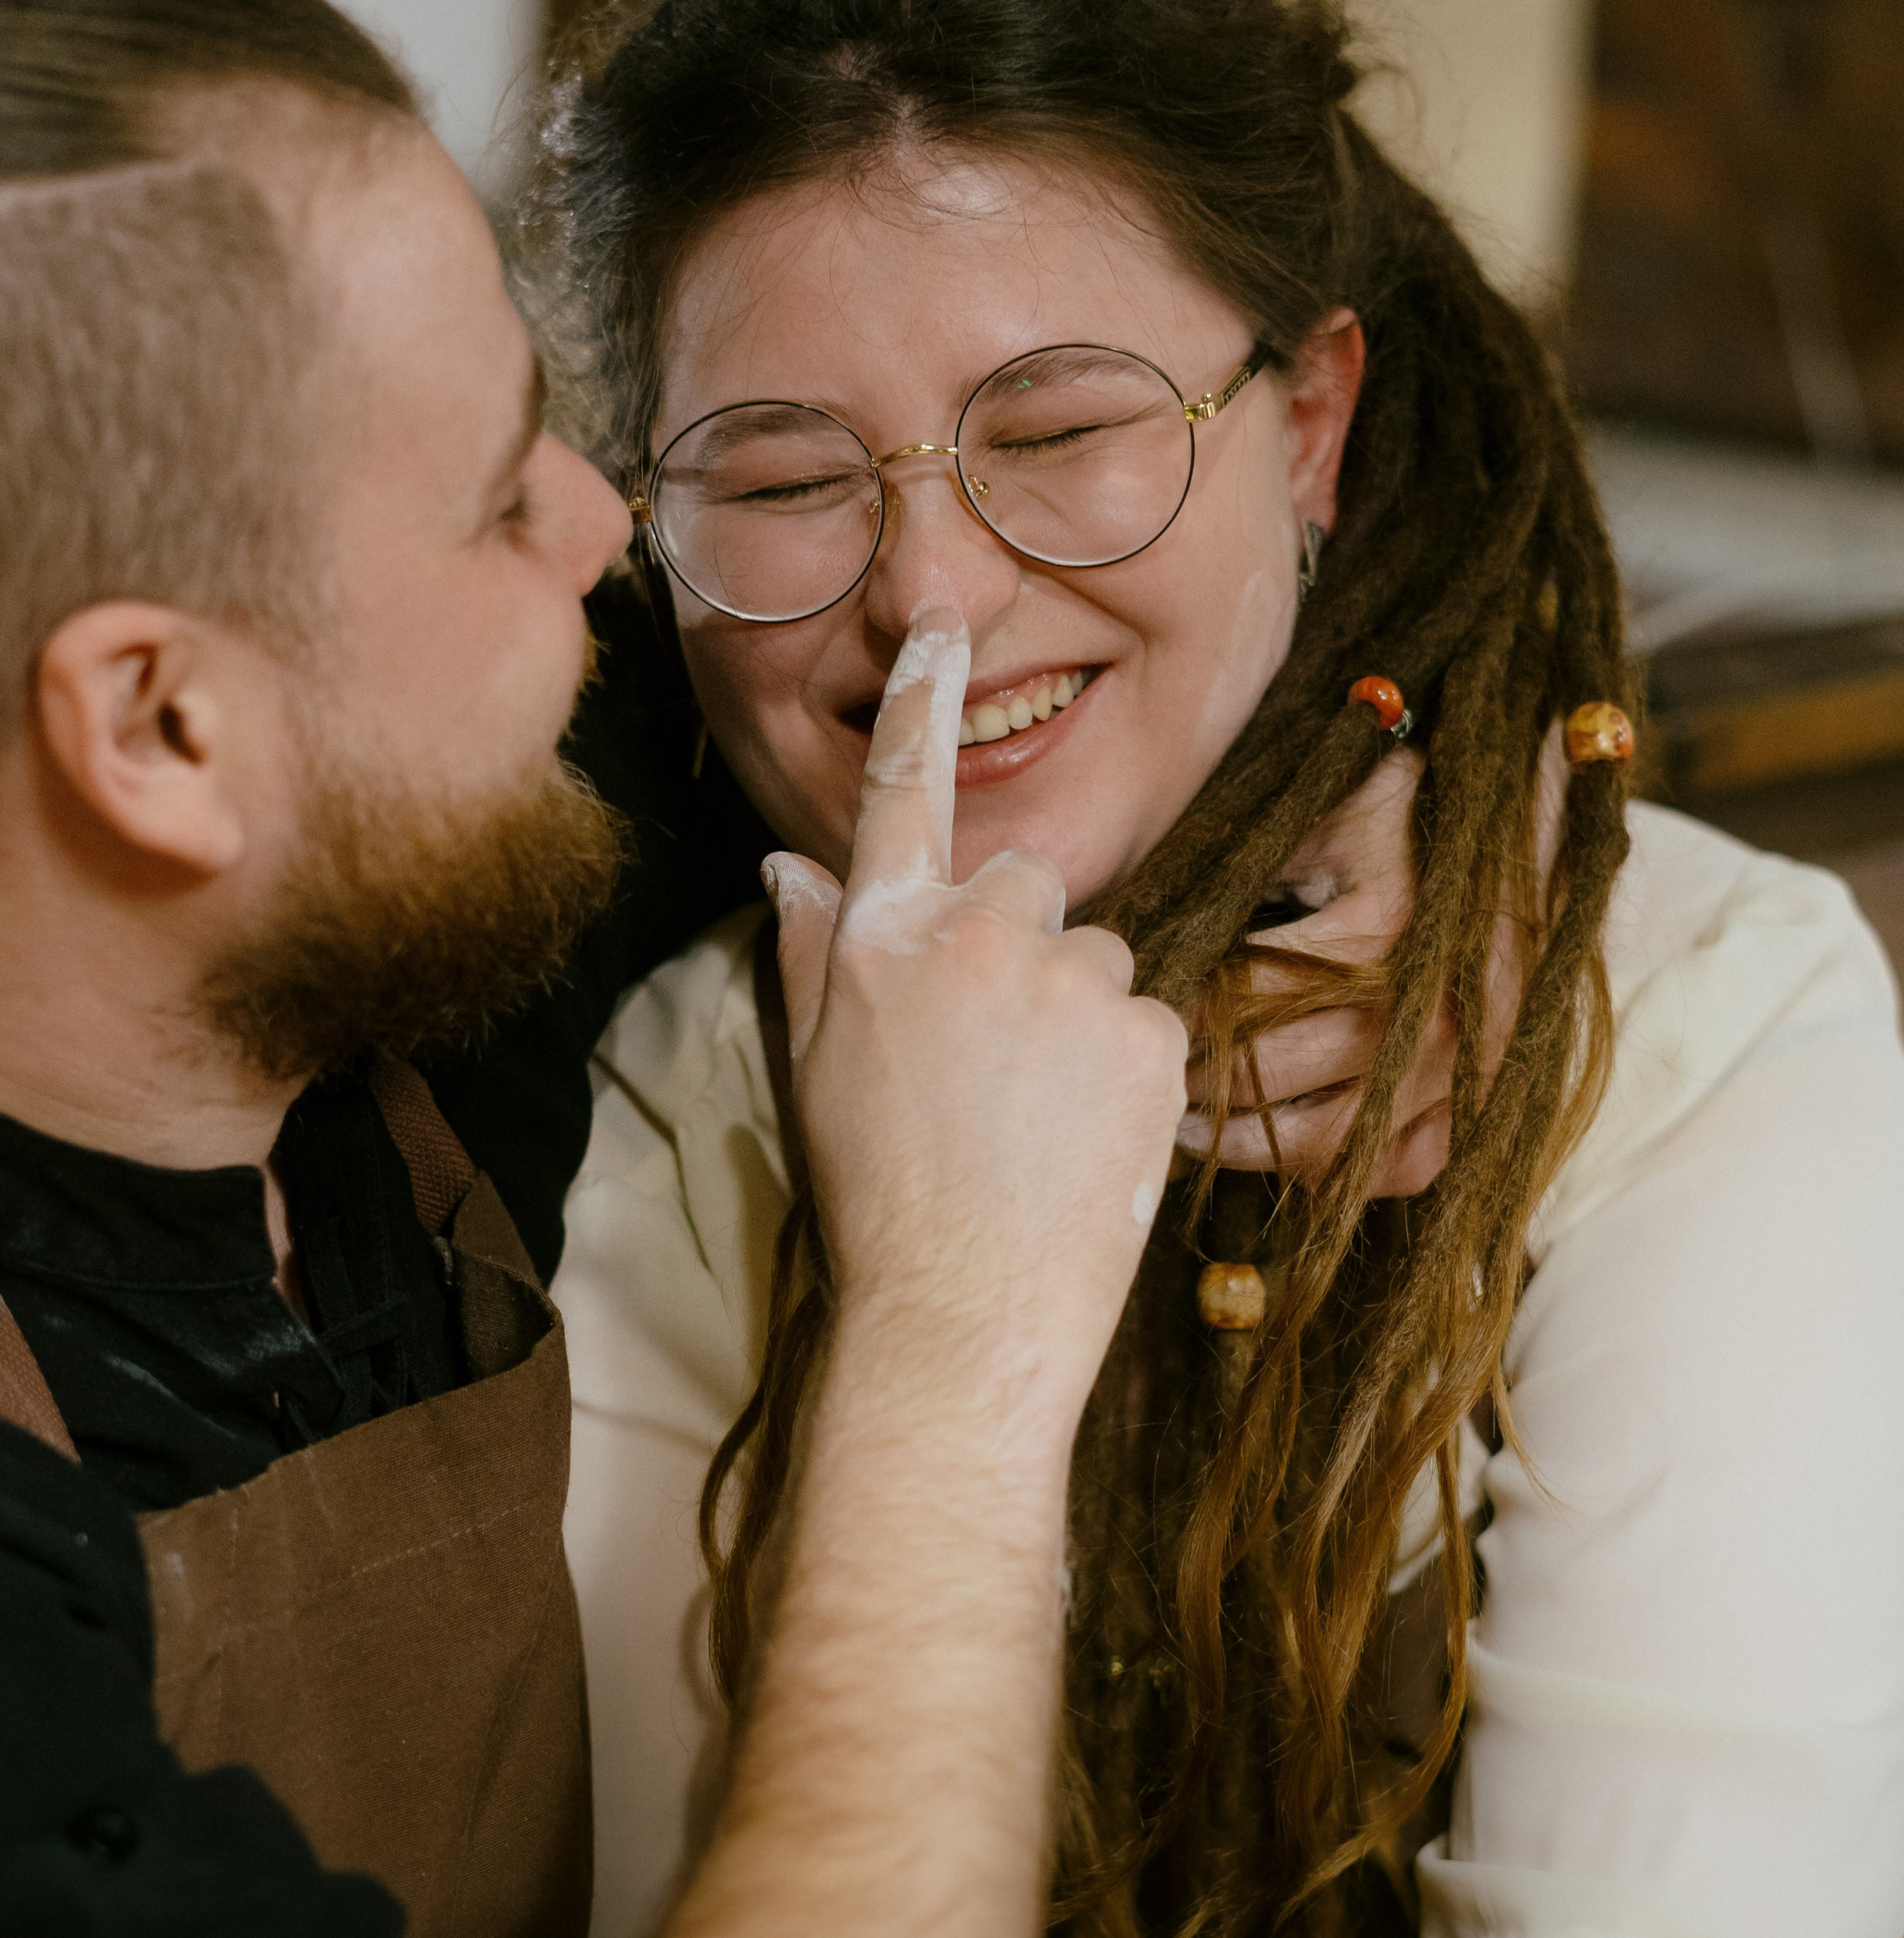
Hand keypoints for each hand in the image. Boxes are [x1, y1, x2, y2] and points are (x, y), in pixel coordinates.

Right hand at [766, 604, 1187, 1431]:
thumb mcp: (812, 1068)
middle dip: (1018, 949)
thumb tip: (789, 865)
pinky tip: (1087, 1138)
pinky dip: (1126, 1069)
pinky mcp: (1148, 1031)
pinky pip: (1147, 1019)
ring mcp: (1070, 979)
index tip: (946, 623)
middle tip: (993, 1059)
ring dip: (1077, 1012)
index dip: (923, 699)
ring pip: (1096, 957)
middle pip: (1024, 887)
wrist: (963, 1313)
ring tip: (1039, 1112)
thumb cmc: (878, 1199)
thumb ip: (811, 952)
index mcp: (884, 938)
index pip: (901, 791)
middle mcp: (977, 936)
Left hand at [1174, 749, 1454, 1195]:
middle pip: (1279, 1078)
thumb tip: (1153, 930)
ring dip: (1251, 1145)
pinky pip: (1410, 1165)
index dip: (1181, 1014)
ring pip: (1336, 1141)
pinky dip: (1344, 1170)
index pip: (1245, 998)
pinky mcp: (1495, 1092)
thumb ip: (1247, 869)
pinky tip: (1287, 1151)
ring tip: (1192, 1128)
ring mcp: (1471, 1064)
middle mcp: (1434, 1012)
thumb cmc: (1422, 808)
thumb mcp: (1327, 812)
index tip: (1138, 1016)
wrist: (1543, 821)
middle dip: (1199, 1083)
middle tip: (1147, 1076)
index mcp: (1382, 933)